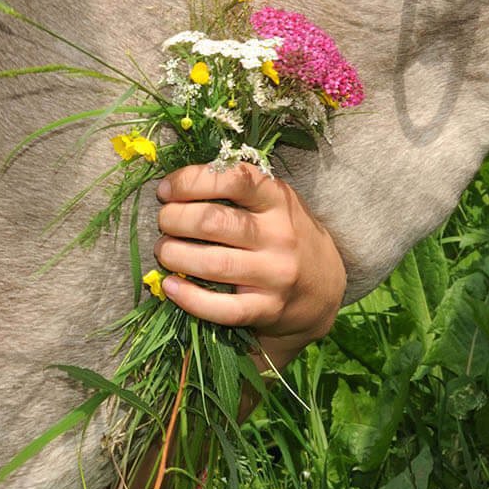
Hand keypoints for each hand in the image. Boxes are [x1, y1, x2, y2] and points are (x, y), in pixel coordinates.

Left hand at [152, 163, 345, 362]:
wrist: (324, 287)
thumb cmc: (283, 234)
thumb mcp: (273, 202)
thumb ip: (236, 188)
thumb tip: (174, 185)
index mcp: (278, 199)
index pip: (232, 178)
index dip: (189, 181)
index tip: (166, 190)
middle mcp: (280, 235)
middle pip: (212, 222)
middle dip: (173, 220)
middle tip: (164, 222)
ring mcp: (276, 275)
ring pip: (212, 264)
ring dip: (174, 255)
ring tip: (164, 251)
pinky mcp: (269, 309)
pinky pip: (221, 308)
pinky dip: (188, 298)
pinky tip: (171, 286)